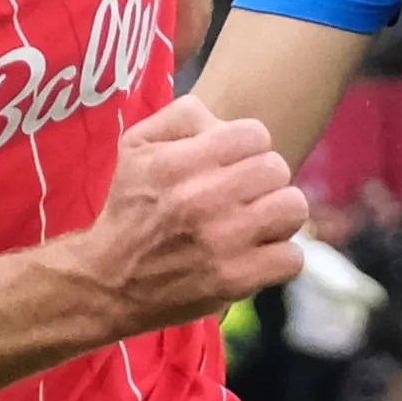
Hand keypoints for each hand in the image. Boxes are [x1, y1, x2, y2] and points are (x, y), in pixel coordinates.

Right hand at [69, 98, 306, 332]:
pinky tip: (256, 255)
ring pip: (293, 208)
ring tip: (257, 223)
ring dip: (279, 215)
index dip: (248, 146)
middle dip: (265, 179)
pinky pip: (292, 257)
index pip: (255, 134)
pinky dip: (278, 257)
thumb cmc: (129, 209)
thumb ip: (181, 117)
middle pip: (277, 168)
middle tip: (245, 195)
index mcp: (178, 163)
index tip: (233, 164)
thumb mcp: (136, 147)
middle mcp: (202, 199)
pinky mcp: (235, 279)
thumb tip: (224, 122)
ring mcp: (223, 242)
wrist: (108, 283)